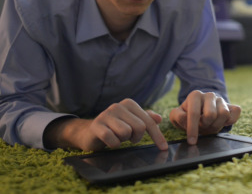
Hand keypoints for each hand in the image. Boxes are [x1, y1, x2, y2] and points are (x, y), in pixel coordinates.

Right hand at [44, 98, 167, 150]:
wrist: (88, 133)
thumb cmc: (114, 127)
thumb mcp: (131, 122)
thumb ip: (146, 119)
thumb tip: (159, 118)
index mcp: (129, 104)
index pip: (149, 121)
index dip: (157, 136)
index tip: (163, 148)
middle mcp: (118, 106)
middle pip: (140, 127)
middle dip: (136, 137)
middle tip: (127, 138)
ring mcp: (106, 114)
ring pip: (126, 133)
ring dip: (123, 140)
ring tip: (117, 137)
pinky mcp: (97, 125)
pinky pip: (113, 139)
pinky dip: (113, 144)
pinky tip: (109, 142)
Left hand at [169, 90, 240, 144]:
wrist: (200, 113)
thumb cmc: (187, 115)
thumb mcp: (176, 116)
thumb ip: (177, 116)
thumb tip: (184, 117)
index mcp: (195, 95)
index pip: (194, 113)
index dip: (192, 128)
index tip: (191, 141)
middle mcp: (209, 95)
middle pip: (211, 115)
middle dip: (205, 126)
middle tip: (201, 128)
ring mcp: (221, 100)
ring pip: (224, 114)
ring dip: (216, 125)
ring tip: (209, 126)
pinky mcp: (231, 106)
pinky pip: (235, 113)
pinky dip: (230, 121)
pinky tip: (222, 123)